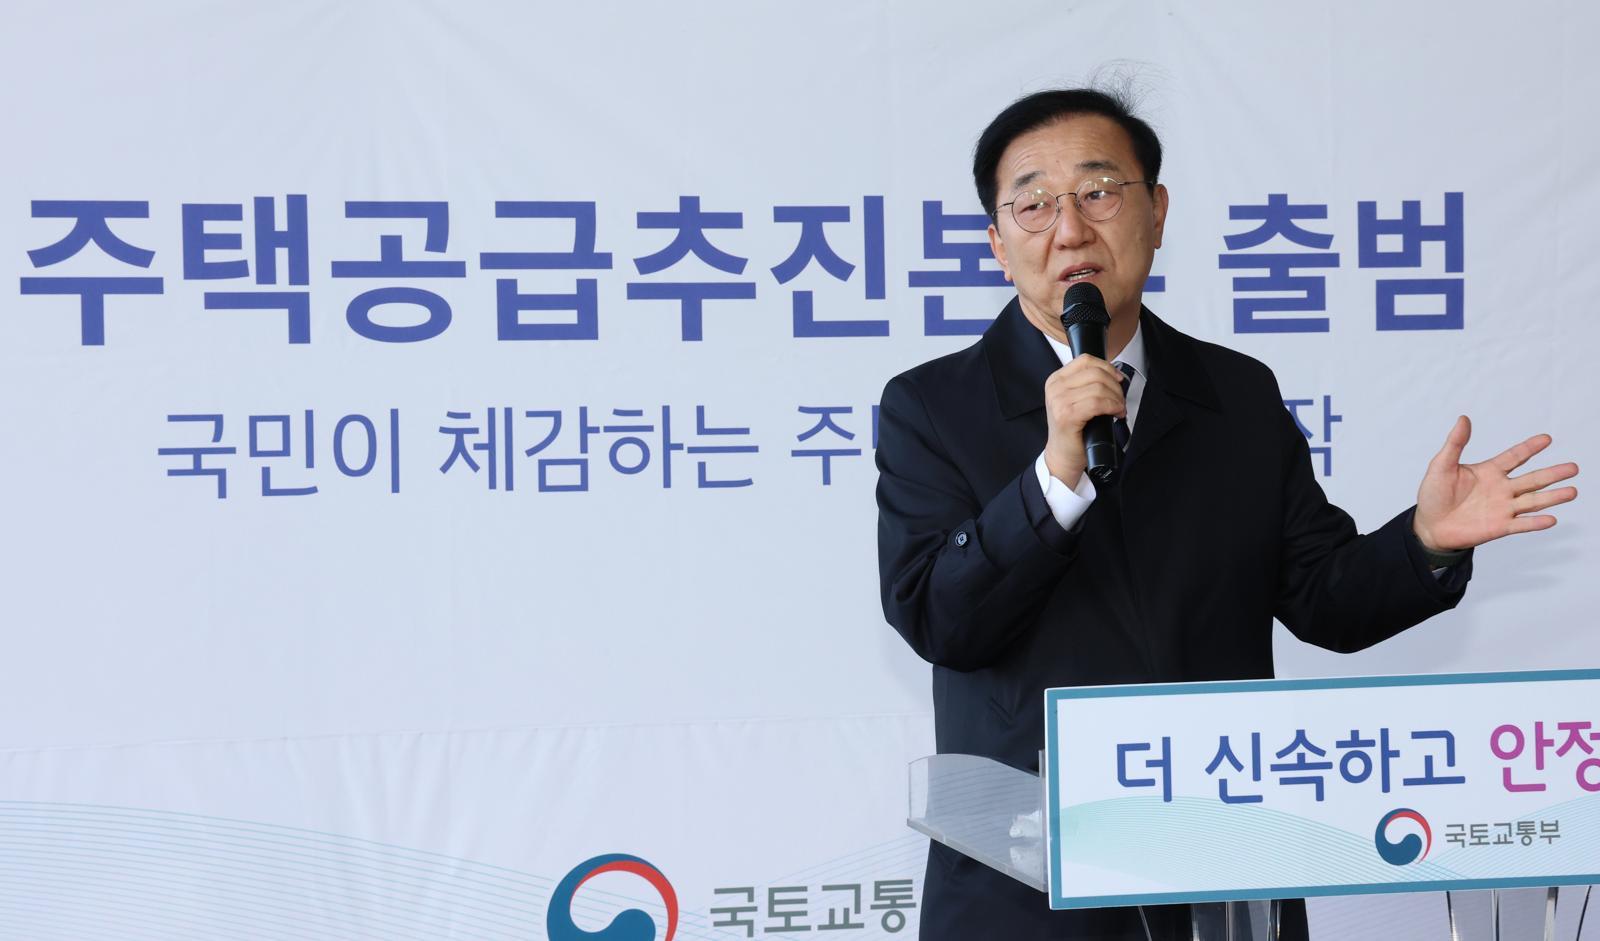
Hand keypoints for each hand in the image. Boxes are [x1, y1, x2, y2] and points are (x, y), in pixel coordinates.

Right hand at [1042, 355, 1125, 487]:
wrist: (1062, 455)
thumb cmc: (1073, 430)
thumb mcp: (1076, 399)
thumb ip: (1087, 384)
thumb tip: (1114, 374)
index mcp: (1056, 380)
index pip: (1086, 360)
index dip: (1107, 367)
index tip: (1118, 379)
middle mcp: (1055, 388)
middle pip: (1095, 373)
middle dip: (1115, 386)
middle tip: (1120, 399)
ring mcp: (1059, 401)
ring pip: (1099, 388)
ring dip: (1116, 398)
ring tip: (1118, 408)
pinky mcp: (1067, 415)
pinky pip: (1098, 403)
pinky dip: (1113, 407)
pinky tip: (1116, 413)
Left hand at [1412, 415, 1579, 551]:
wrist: (1429, 526)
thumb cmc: (1434, 494)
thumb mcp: (1441, 466)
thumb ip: (1455, 444)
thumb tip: (1463, 419)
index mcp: (1489, 471)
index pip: (1514, 456)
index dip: (1530, 448)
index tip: (1547, 438)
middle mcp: (1501, 489)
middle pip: (1532, 479)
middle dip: (1553, 473)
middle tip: (1574, 467)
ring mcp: (1502, 508)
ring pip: (1532, 501)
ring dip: (1552, 497)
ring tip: (1573, 491)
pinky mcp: (1499, 527)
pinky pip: (1520, 525)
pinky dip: (1535, 523)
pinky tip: (1552, 519)